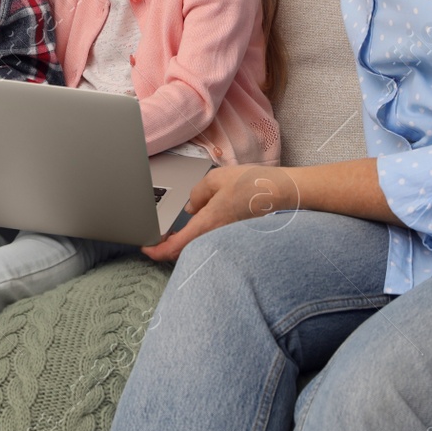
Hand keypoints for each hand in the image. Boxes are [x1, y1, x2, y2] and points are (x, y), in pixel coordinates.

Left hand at [143, 164, 301, 262]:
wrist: (286, 194)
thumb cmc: (255, 184)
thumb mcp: (217, 179)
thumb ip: (198, 193)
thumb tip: (192, 206)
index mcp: (208, 222)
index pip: (174, 247)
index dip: (155, 251)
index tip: (145, 248)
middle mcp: (217, 236)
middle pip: (184, 251)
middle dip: (167, 249)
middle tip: (156, 241)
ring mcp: (228, 239)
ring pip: (199, 248)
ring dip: (184, 244)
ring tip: (173, 235)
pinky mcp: (237, 236)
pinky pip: (213, 243)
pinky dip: (200, 239)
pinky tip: (201, 227)